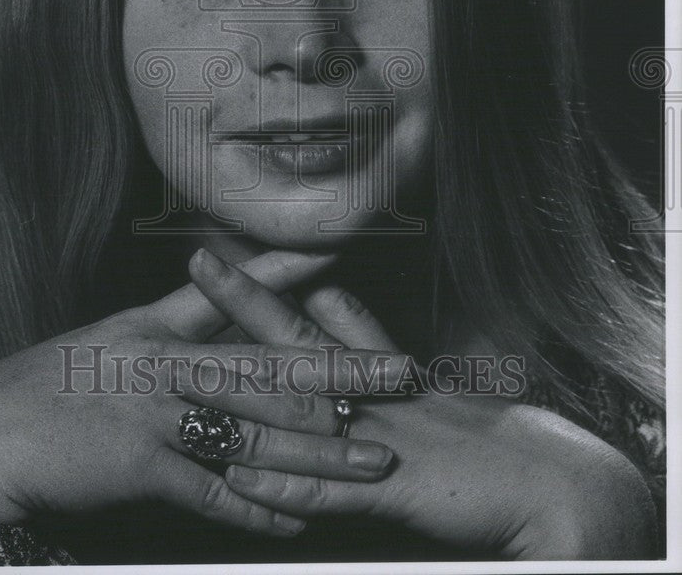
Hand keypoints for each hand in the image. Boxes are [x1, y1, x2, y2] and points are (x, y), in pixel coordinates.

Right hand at [0, 248, 392, 538]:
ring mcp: (158, 416)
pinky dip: (259, 509)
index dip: (291, 275)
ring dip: (320, 452)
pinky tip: (300, 522)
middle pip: (269, 369)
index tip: (344, 258)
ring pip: (255, 435)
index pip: (236, 295)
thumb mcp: (121, 332)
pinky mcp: (143, 469)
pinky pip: (213, 493)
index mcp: (161, 328)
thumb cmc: (56, 381)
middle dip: (342, 374)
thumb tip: (227, 276)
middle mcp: (168, 365)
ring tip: (372, 463)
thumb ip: (182, 310)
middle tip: (402, 376)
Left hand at [188, 249, 657, 559]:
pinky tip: (245, 479)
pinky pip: (331, 489)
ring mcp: (380, 436)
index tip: (224, 257)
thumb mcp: (416, 382)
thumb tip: (326, 296)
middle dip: (246, 300)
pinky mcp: (394, 488)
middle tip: (200, 261)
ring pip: (301, 407)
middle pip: (298, 339)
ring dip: (246, 387)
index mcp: (378, 372)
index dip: (267, 286)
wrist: (553, 482)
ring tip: (193, 368)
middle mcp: (374, 393)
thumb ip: (365, 343)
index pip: (314, 319)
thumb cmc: (485, 440)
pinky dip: (289, 485)